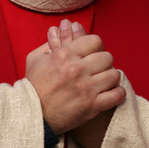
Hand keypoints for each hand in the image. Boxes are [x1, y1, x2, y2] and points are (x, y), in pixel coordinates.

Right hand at [25, 20, 124, 135]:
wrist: (30, 115)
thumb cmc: (32, 86)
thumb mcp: (35, 59)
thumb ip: (49, 43)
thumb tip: (60, 32)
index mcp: (64, 55)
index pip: (95, 40)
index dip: (94, 46)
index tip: (92, 53)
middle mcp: (77, 70)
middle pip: (107, 57)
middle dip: (103, 61)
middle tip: (98, 68)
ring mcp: (86, 89)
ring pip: (114, 75)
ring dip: (110, 77)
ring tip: (104, 80)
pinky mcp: (92, 107)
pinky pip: (116, 95)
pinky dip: (117, 93)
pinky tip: (111, 93)